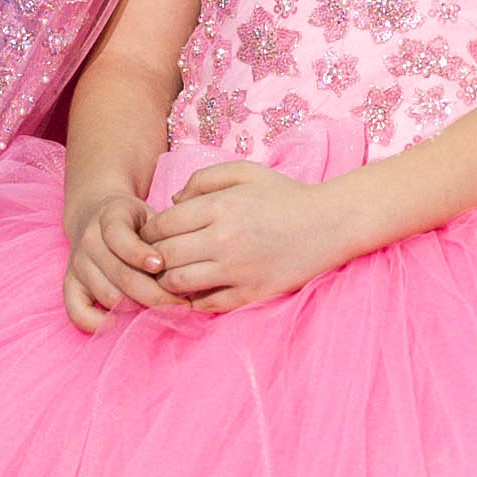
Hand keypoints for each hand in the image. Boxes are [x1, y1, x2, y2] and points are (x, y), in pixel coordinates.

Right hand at [64, 183, 178, 328]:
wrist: (95, 213)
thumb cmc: (133, 221)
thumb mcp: (150, 215)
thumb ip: (166, 235)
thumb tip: (188, 268)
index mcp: (109, 217)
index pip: (119, 237)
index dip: (141, 254)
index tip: (162, 266)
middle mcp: (89, 240)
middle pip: (121, 275)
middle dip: (155, 294)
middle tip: (181, 304)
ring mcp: (78, 263)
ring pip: (108, 295)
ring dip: (137, 307)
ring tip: (161, 310)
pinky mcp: (70, 283)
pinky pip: (76, 310)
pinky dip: (96, 322)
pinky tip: (119, 322)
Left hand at [148, 158, 342, 310]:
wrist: (329, 224)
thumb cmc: (284, 195)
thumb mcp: (245, 172)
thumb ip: (203, 179)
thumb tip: (172, 201)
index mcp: (219, 206)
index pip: (161, 226)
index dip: (147, 233)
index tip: (150, 236)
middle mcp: (224, 239)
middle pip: (163, 257)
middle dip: (151, 259)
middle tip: (154, 259)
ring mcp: (237, 270)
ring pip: (178, 284)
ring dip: (168, 282)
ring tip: (173, 275)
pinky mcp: (251, 293)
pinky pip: (206, 304)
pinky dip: (195, 300)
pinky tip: (198, 289)